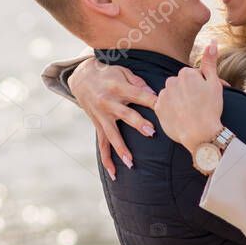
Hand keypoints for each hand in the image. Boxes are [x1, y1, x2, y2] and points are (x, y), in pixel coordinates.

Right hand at [68, 58, 156, 179]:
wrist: (82, 77)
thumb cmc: (107, 73)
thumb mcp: (122, 71)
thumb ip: (137, 82)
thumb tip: (153, 93)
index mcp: (117, 88)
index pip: (138, 94)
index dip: (151, 100)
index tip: (164, 106)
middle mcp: (108, 103)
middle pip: (125, 115)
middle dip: (138, 124)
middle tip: (151, 132)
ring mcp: (102, 116)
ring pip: (112, 135)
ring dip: (121, 149)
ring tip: (131, 162)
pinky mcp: (98, 125)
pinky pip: (102, 145)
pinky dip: (106, 160)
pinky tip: (113, 173)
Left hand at [154, 41, 223, 152]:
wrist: (200, 134)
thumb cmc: (210, 109)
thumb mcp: (214, 84)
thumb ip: (210, 62)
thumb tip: (213, 41)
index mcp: (186, 73)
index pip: (191, 76)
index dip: (200, 86)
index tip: (205, 97)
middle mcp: (171, 81)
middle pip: (180, 84)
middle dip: (187, 91)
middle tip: (198, 105)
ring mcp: (163, 95)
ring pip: (171, 94)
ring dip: (178, 100)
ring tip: (189, 112)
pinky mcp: (157, 109)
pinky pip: (164, 106)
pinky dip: (170, 110)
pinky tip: (180, 117)